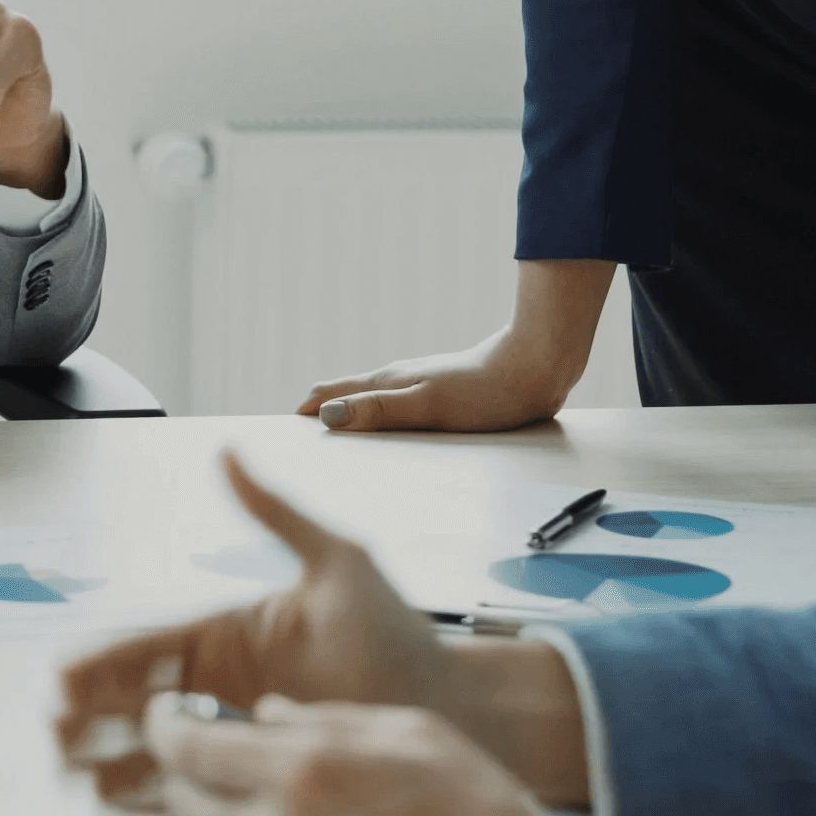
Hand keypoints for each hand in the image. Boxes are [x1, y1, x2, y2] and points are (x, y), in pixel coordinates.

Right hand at [54, 454, 457, 808]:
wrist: (452, 703)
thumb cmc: (403, 632)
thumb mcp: (338, 562)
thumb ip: (275, 513)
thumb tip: (228, 453)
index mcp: (224, 633)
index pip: (146, 647)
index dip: (100, 664)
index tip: (63, 678)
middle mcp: (219, 686)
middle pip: (134, 701)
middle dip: (89, 716)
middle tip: (56, 733)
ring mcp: (235, 733)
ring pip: (152, 749)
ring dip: (109, 759)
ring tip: (73, 776)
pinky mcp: (257, 775)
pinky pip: (191, 788)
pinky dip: (150, 798)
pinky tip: (116, 806)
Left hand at [146, 696, 596, 815]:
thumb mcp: (412, 735)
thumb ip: (328, 718)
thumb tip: (267, 714)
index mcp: (301, 771)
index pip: (186, 745)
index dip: (164, 723)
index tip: (166, 711)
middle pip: (188, 798)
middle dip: (192, 768)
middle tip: (219, 749)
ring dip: (234, 815)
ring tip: (292, 799)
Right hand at [294, 260, 613, 431]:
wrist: (535, 368)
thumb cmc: (486, 392)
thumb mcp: (428, 407)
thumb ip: (379, 411)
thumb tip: (326, 415)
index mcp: (386, 381)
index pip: (327, 393)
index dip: (302, 412)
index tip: (280, 440)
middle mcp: (395, 380)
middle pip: (342, 395)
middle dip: (316, 415)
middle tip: (295, 447)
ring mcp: (416, 385)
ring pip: (367, 401)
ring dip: (344, 417)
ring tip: (330, 443)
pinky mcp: (437, 395)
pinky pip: (391, 408)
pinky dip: (373, 420)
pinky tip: (382, 434)